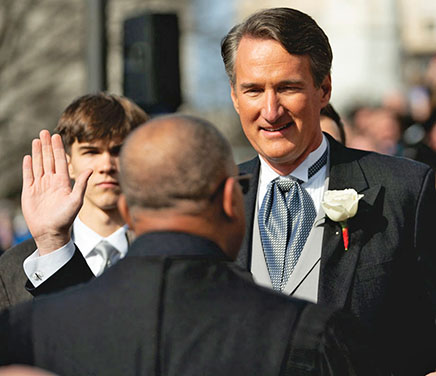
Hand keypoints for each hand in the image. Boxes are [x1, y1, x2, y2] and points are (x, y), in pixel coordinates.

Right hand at [21, 130, 91, 254]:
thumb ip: (82, 184)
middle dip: (47, 146)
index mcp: (63, 183)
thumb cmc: (66, 219)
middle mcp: (52, 182)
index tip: (57, 136)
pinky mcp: (30, 192)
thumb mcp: (76, 201)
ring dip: (37, 152)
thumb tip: (90, 169)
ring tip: (37, 140)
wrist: (51, 233)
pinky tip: (28, 157)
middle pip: (48, 159)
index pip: (60, 161)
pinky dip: (28, 166)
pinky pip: (28, 176)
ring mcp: (40, 186)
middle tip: (45, 132)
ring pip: (38, 165)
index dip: (58, 148)